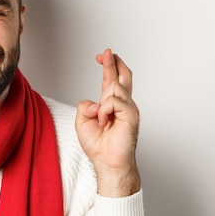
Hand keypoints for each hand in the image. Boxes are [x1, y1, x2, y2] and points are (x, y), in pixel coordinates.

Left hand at [75, 49, 140, 196]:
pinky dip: (105, 110)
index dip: (108, 66)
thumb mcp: (82, 121)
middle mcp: (122, 104)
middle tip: (106, 52)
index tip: (102, 55)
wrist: (107, 162)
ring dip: (102, 103)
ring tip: (102, 120)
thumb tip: (96, 102)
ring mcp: (129, 108)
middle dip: (113, 62)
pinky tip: (106, 122)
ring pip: (113, 88)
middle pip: (122, 76)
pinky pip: (114, 100)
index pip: (112, 79)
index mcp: (111, 104)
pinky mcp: (132, 114)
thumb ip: (85, 106)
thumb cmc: (98, 145)